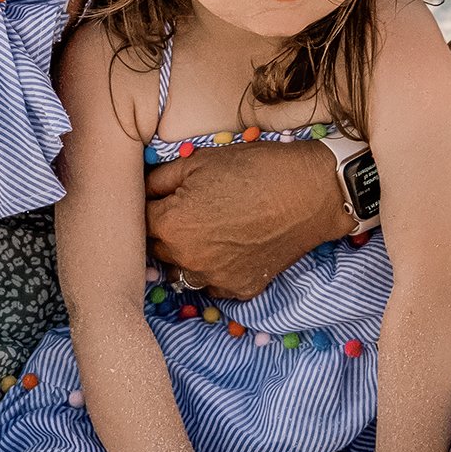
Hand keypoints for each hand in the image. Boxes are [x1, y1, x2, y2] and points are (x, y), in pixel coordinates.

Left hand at [143, 138, 351, 299]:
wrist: (310, 192)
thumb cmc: (254, 169)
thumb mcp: (198, 162)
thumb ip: (160, 180)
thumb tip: (141, 190)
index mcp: (171, 225)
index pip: (140, 221)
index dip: (150, 206)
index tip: (161, 198)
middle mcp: (187, 259)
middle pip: (157, 250)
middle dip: (165, 232)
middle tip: (186, 212)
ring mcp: (214, 278)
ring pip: (183, 271)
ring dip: (186, 255)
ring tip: (208, 231)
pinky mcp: (239, 289)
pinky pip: (212, 284)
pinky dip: (215, 269)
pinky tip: (230, 248)